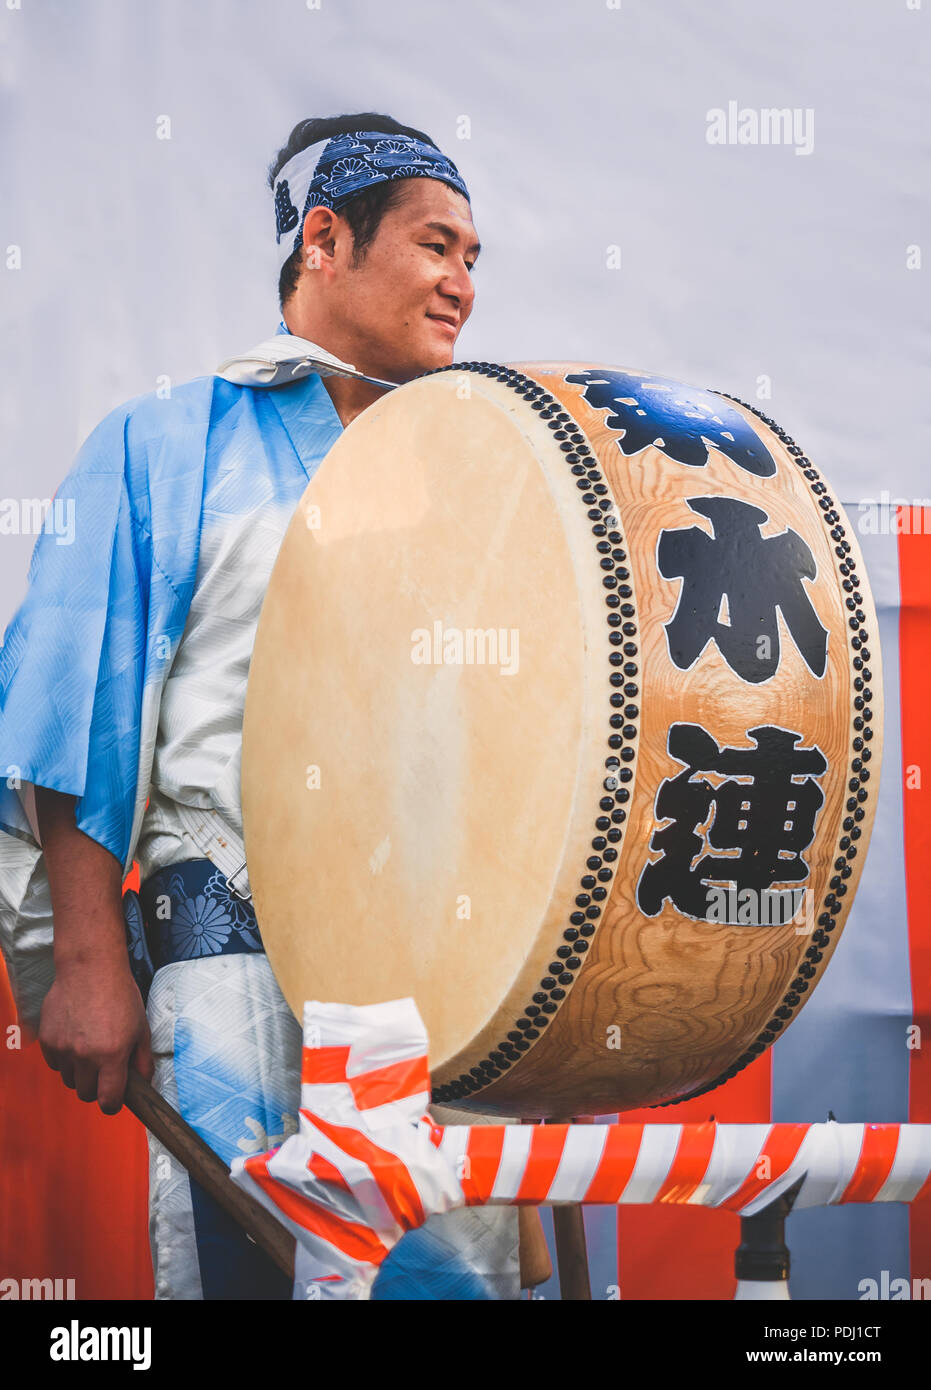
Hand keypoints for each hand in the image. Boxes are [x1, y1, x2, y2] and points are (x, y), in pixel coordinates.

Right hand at [38, 955, 153, 1114]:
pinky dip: (64, 1059)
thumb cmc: (120, 995)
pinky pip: (55, 1064)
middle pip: (86, 1094)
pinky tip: (75, 1039)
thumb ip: (142, 1059)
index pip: (108, 1100)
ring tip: (90, 1049)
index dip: (112, 1104)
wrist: (90, 968)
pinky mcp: (48, 1040)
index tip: (113, 1100)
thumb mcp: (140, 1026)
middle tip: (104, 1071)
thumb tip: (143, 1082)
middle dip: (97, 1088)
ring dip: (80, 1073)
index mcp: (112, 1055)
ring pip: (69, 1080)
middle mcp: (85, 1056)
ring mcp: (64, 1048)